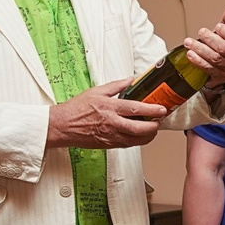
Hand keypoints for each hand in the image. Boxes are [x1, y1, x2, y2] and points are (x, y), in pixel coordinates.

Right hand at [48, 81, 168, 148]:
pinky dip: (137, 141)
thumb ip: (116, 86)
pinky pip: (128, 145)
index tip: (162, 109)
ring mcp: (110, 136)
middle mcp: (111, 124)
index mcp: (109, 108)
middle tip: (159, 121)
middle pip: (139, 129)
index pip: (135, 109)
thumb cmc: (76, 109)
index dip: (151, 110)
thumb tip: (130, 79)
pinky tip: (140, 135)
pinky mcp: (108, 145)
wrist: (62, 126)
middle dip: (154, 127)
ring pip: (136, 141)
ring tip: (152, 128)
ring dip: (148, 136)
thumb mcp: (96, 91)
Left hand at [184, 6, 224, 87]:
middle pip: (224, 49)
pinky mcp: (221, 77)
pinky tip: (191, 54)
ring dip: (200, 49)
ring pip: (215, 59)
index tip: (218, 27)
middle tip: (202, 32)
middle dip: (210, 39)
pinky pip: (208, 69)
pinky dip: (198, 60)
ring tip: (190, 42)